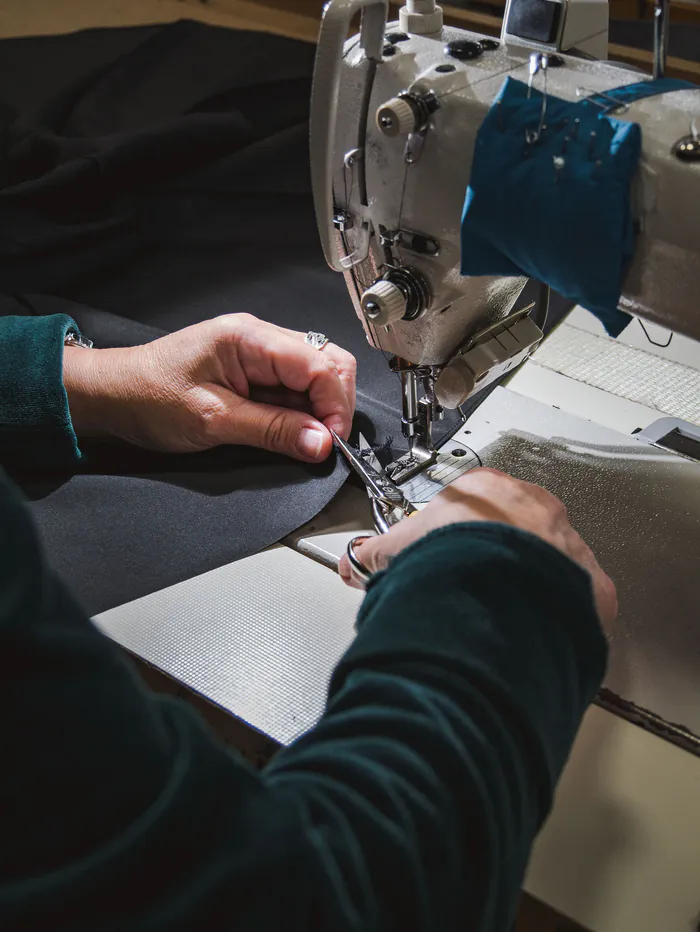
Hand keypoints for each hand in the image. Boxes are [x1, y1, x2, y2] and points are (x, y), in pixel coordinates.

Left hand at [63, 315, 355, 461]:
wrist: (113, 395)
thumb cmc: (147, 397)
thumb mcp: (213, 420)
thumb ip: (272, 430)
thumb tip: (320, 442)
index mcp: (248, 338)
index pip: (319, 364)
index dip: (334, 406)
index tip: (330, 442)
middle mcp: (259, 337)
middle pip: (327, 363)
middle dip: (334, 405)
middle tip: (324, 443)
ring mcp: (258, 352)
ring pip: (316, 376)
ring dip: (318, 410)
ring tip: (303, 439)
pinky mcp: (254, 370)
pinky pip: (294, 388)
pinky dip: (301, 411)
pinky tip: (289, 430)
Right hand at [339, 468, 616, 629]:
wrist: (497, 600)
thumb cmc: (451, 563)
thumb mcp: (395, 553)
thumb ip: (374, 554)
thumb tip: (355, 562)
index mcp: (488, 490)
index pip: (469, 505)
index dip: (450, 534)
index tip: (441, 555)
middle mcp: (536, 509)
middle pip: (513, 529)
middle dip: (492, 555)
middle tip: (468, 583)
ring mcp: (569, 545)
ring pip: (549, 561)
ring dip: (527, 582)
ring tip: (498, 611)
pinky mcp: (592, 586)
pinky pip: (577, 598)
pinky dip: (557, 615)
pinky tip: (529, 630)